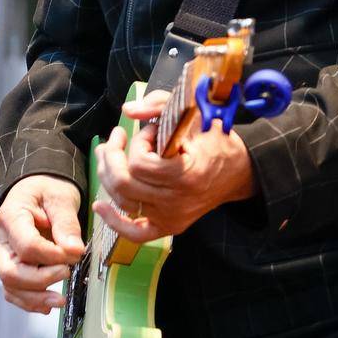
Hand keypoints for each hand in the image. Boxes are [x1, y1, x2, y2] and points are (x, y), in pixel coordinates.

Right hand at [0, 173, 84, 312]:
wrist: (38, 190)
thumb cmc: (47, 191)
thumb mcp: (60, 198)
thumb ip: (67, 224)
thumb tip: (74, 250)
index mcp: (10, 217)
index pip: (26, 246)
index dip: (51, 256)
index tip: (73, 254)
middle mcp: (1, 239)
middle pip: (11, 272)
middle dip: (41, 280)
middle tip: (66, 272)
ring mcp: (4, 255)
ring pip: (11, 286)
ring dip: (36, 298)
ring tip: (60, 300)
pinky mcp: (12, 266)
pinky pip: (14, 291)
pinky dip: (30, 302)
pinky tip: (48, 304)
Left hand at [92, 88, 255, 243]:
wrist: (238, 171)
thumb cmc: (214, 140)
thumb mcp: (193, 114)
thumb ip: (159, 105)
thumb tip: (128, 110)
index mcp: (185, 175)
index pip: (140, 164)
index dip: (138, 142)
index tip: (151, 131)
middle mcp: (177, 202)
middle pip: (123, 184)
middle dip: (111, 156)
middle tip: (116, 136)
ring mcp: (171, 217)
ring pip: (122, 201)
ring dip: (107, 175)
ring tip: (108, 153)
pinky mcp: (169, 226)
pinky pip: (135, 233)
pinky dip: (114, 222)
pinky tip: (99, 206)